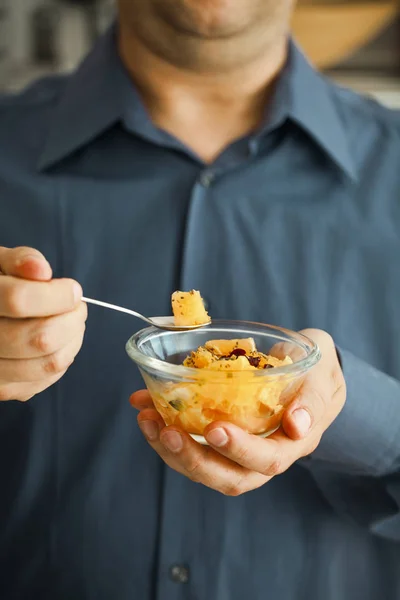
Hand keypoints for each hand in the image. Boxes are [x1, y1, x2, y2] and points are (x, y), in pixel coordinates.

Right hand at [0, 246, 86, 401]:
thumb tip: (42, 271)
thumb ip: (20, 260)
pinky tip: (58, 342)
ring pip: (48, 363)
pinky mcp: (2, 389)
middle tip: (76, 307)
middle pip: (40, 338)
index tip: (72, 290)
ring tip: (71, 323)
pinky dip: (62, 359)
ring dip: (73, 341)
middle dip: (72, 319)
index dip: (57, 294)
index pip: (19, 300)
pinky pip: (45, 380)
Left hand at [130, 329, 345, 494]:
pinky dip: (164, 428)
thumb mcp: (323, 374)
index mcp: (293, 443)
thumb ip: (313, 397)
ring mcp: (239, 448)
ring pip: (204, 465)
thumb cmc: (317, 370)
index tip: (215, 430)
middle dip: (193, 459)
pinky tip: (144, 406)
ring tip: (147, 419)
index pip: (267, 459)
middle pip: (228, 477)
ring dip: (171, 448)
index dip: (240, 450)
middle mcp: (263, 454)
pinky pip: (190, 442)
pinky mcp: (219, 435)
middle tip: (167, 432)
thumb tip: (298, 425)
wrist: (308, 366)